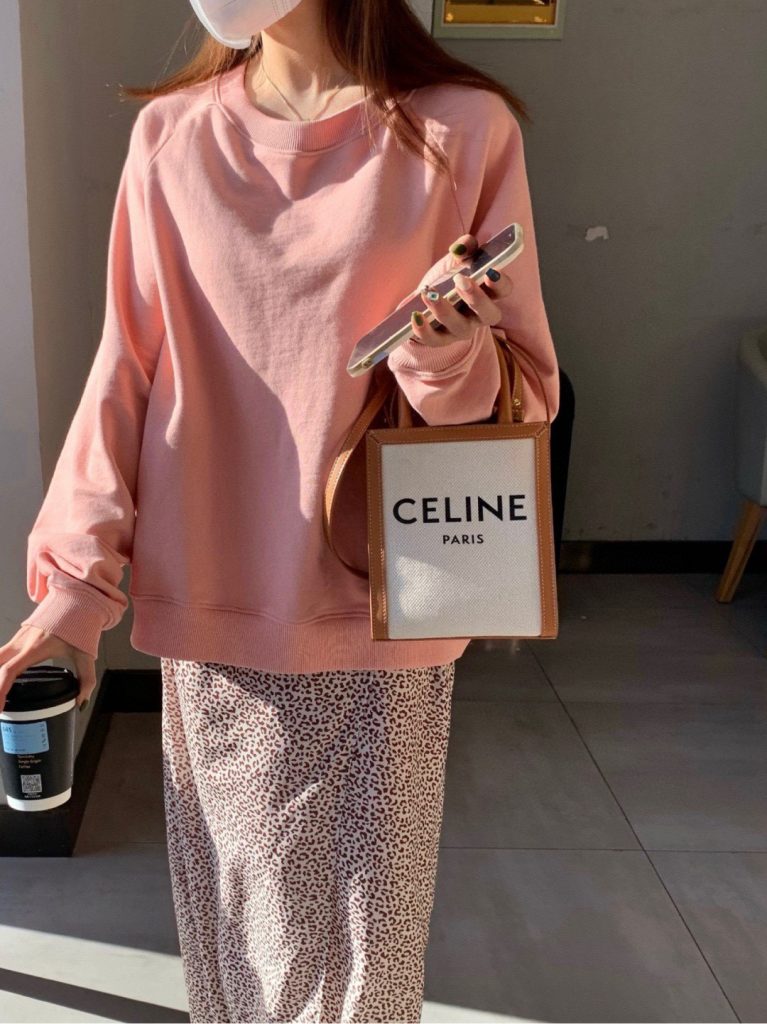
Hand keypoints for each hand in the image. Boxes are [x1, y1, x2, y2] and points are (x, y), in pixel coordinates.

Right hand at [0, 625, 95, 713]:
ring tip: (1, 697)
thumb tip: (80, 703)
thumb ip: (86, 680)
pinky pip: (2, 654)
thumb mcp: (86, 655)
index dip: (0, 691)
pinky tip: (3, 681)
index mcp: (34, 648)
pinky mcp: (19, 637)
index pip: (9, 671)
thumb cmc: (80, 625)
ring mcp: (18, 638)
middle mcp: (21, 643)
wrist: (77, 600)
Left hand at [408, 233, 513, 347]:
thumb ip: (464, 248)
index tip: (490, 271)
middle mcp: (479, 316)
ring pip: (460, 327)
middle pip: (489, 314)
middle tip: (460, 280)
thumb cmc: (446, 279)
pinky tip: (415, 315)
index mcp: (488, 293)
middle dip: (476, 298)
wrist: (422, 301)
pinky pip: (435, 340)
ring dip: (444, 310)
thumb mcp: (456, 260)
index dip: (500, 283)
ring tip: (428, 294)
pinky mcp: (440, 340)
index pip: (503, 290)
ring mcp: (461, 330)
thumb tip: (460, 247)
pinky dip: (424, 330)